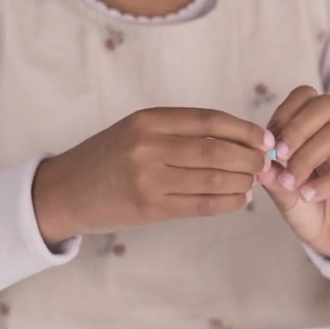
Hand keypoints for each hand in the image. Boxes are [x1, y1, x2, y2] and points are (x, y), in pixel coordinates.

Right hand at [32, 107, 273, 244]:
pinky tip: (239, 199)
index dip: (244, 130)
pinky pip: (202, 205)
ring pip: (214, 178)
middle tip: (264, 163)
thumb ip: (177, 131)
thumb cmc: (106, 158)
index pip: (210, 120)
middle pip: (218, 150)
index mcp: (149, 120)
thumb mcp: (135, 130)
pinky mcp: (151, 208)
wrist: (65, 192)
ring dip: (243, 181)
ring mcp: (150, 179)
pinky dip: (228, 202)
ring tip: (253, 181)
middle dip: (250, 158)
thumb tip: (234, 138)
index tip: (264, 138)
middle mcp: (149, 146)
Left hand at [258, 86, 329, 265]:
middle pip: (327, 105)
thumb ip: (272, 176)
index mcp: (315, 131)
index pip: (306, 97)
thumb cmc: (310, 210)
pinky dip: (325, 183)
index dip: (285, 112)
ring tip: (292, 181)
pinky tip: (308, 196)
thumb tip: (258, 160)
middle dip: (298, 126)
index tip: (268, 140)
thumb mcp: (283, 194)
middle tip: (281, 154)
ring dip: (308, 156)